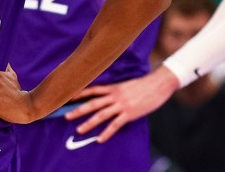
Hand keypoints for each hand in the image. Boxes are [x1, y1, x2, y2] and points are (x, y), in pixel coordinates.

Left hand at [64, 67, 179, 142]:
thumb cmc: (143, 85)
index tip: (68, 97)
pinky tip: (100, 139)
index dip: (80, 93)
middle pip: (92, 103)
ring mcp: (121, 105)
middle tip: (66, 116)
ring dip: (89, 123)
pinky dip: (107, 133)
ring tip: (79, 130)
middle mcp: (114, 96)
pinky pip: (115, 125)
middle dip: (79, 110)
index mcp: (113, 88)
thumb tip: (107, 96)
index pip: (92, 90)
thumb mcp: (125, 85)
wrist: (158, 84)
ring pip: (101, 115)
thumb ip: (115, 90)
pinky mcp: (129, 114)